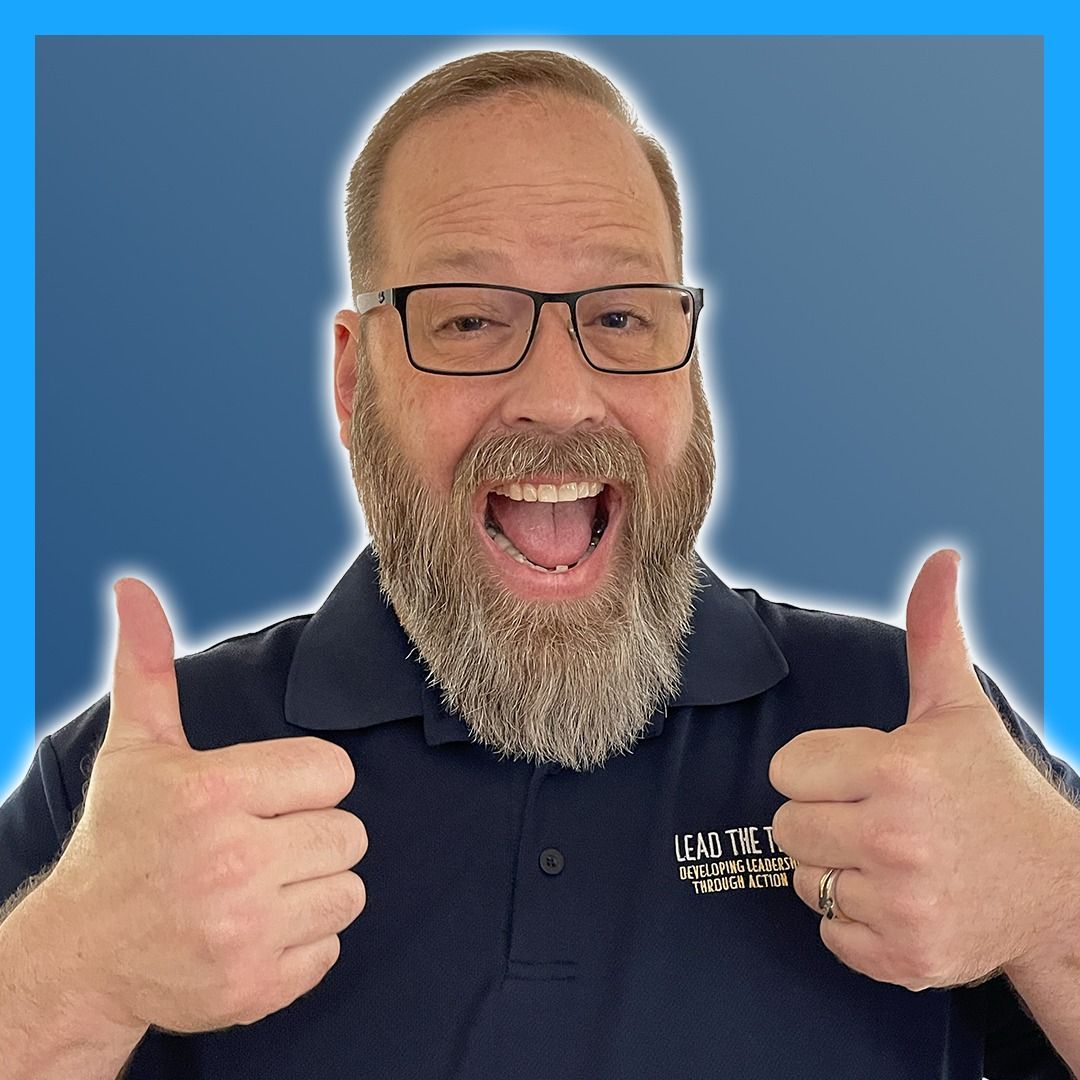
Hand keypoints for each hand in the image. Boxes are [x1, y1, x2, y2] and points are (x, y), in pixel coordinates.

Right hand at [43, 578, 367, 1032]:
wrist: (84, 954)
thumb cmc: (121, 840)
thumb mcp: (136, 749)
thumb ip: (149, 666)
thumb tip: (134, 587)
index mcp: (215, 793)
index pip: (335, 771)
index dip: (307, 780)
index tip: (269, 794)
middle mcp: (233, 862)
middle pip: (351, 833)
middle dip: (313, 832)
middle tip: (265, 841)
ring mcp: (245, 931)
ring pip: (349, 891)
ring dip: (315, 886)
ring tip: (263, 883)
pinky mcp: (255, 987)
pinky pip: (331, 948)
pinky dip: (304, 941)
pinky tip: (258, 928)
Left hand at [769, 549, 1071, 990]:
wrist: (1054, 890)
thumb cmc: (991, 790)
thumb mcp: (957, 708)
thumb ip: (933, 632)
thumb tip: (941, 557)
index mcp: (898, 769)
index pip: (786, 769)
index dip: (818, 770)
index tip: (859, 774)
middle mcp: (897, 837)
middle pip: (786, 826)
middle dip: (821, 817)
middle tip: (872, 816)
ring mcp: (903, 903)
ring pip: (805, 880)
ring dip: (836, 869)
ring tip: (888, 857)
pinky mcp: (905, 958)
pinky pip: (829, 932)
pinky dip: (854, 921)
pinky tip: (897, 897)